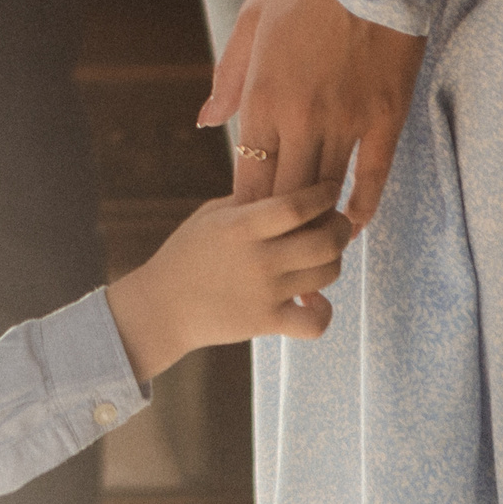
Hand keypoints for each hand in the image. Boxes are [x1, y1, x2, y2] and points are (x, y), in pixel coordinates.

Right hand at [104, 183, 352, 381]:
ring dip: (334, 261)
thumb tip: (292, 180)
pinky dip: (323, 311)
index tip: (329, 189)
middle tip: (336, 223)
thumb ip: (251, 199)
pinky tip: (313, 300)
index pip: (297, 204)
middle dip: (341, 227)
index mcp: (240, 226)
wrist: (161, 307)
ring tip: (322, 256)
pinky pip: (315, 322)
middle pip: (326, 240)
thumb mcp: (212, 215)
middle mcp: (257, 259)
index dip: (323, 194)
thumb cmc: (187, 253)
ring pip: (327, 274)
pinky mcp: (267, 323)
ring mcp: (264, 294)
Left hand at [201, 0, 423, 230]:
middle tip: (277, 244)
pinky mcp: (386, 117)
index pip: (249, 176)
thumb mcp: (251, 21)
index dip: (246, 207)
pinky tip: (354, 221)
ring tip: (311, 240)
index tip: (247, 224)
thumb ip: (228, 79)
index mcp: (262, 97)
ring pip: (326, 187)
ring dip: (317, 219)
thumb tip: (207, 123)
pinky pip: (373, 174)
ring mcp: (346, 121)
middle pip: (285, 193)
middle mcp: (301, 118)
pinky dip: (362, 203)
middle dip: (278, 224)